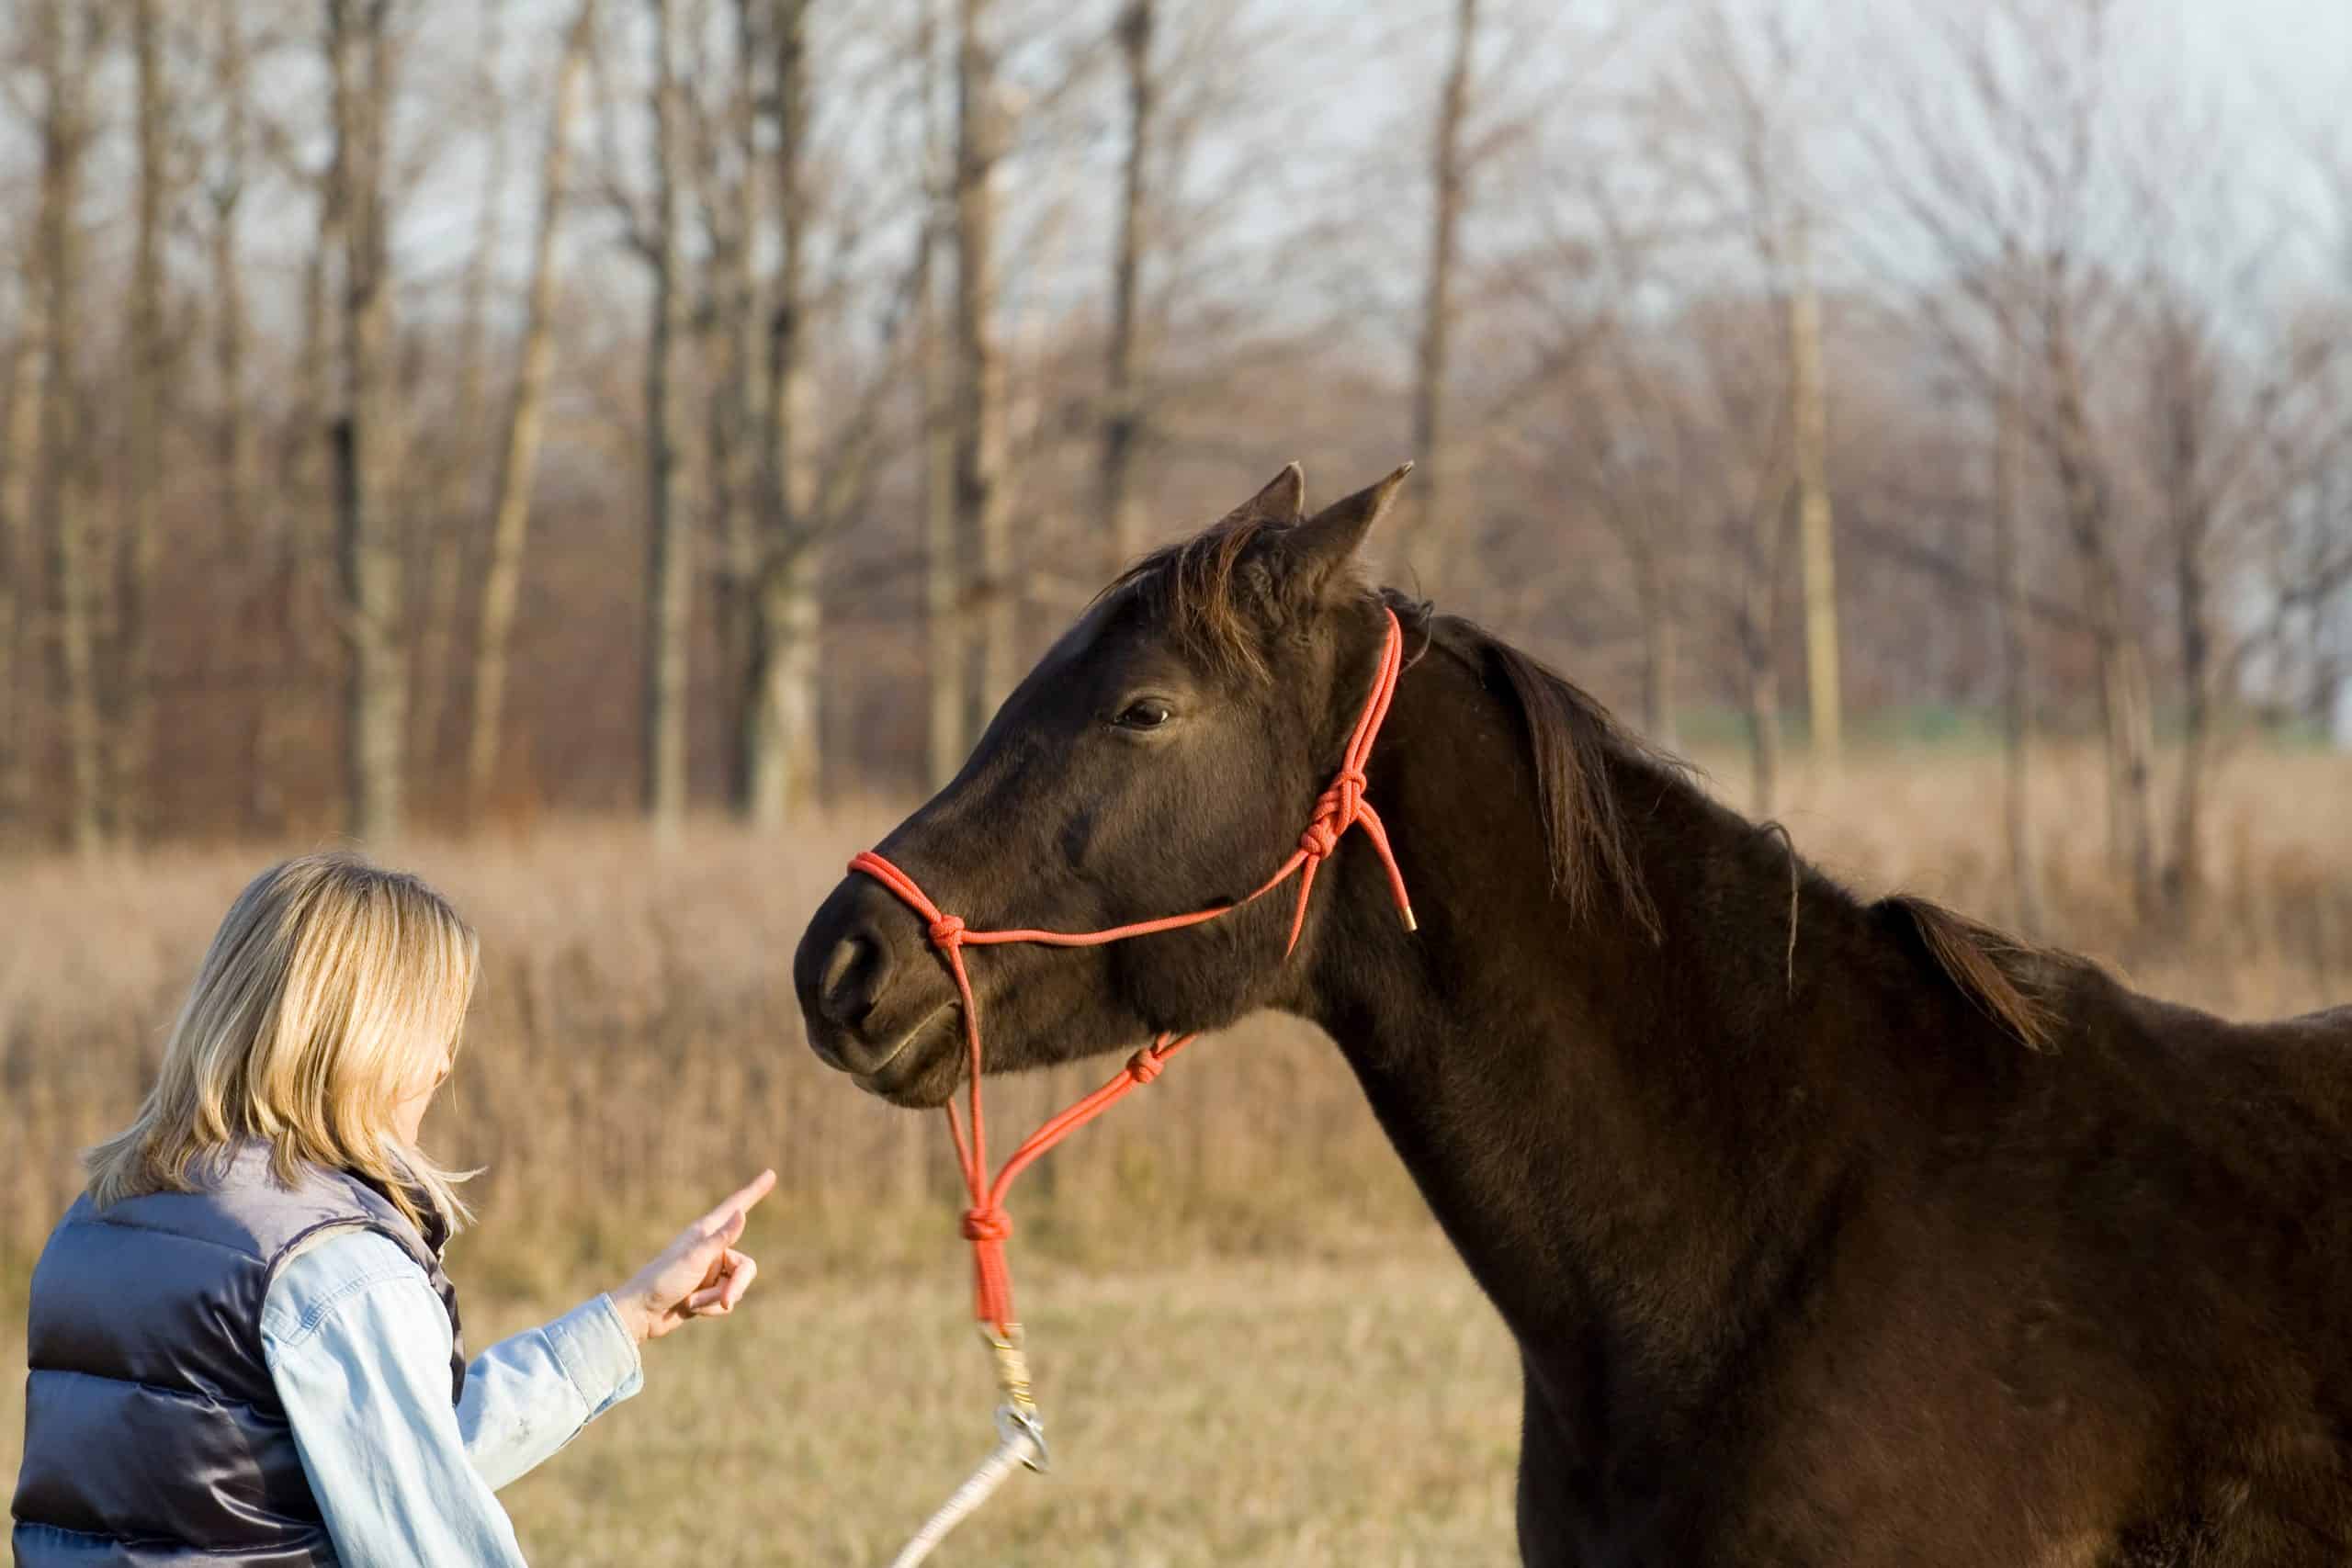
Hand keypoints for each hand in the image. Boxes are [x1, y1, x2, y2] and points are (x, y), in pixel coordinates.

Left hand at [610, 1169, 776, 1344]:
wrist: (641, 1314)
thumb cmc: (663, 1280)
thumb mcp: (695, 1258)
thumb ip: (722, 1238)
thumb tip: (742, 1213)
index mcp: (705, 1233)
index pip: (736, 1207)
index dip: (754, 1191)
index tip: (770, 1174)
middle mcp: (711, 1250)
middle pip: (745, 1266)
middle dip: (736, 1286)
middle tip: (725, 1301)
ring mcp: (710, 1272)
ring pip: (736, 1286)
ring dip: (717, 1299)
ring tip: (693, 1303)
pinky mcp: (706, 1293)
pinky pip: (725, 1301)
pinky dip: (711, 1309)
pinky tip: (690, 1309)